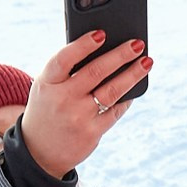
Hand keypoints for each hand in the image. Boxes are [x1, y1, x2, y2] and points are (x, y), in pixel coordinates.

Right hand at [21, 34, 152, 180]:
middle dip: (120, 55)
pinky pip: (115, 111)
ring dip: (132, 75)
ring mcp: (78, 117)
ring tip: (147, 62)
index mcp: (47, 82)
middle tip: (138, 44)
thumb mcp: (46, 88)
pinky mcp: (92, 132)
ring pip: (111, 91)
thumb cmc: (48, 109)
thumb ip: (66, 71)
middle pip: (96, 72)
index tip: (101, 33)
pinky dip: (127, 98)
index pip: (65, 59)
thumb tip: (105, 50)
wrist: (39, 152)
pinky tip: (135, 87)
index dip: (83, 45)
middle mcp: (63, 99)